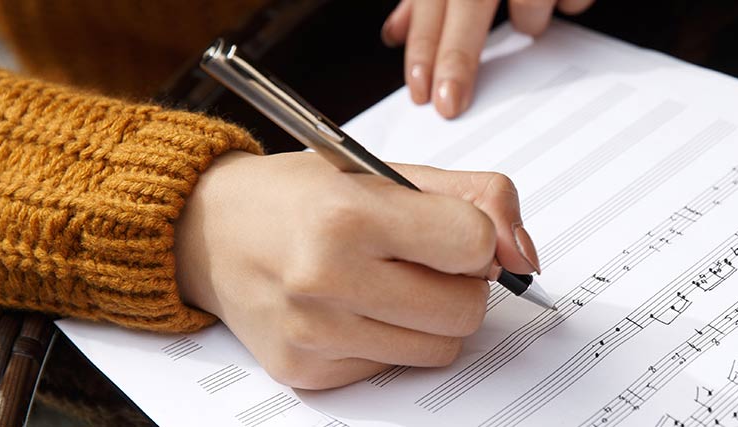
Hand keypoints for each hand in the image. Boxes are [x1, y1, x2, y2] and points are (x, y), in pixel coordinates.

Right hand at [173, 151, 540, 388]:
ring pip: (439, 349)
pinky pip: (394, 368)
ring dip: (430, 317)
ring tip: (388, 283)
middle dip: (460, 285)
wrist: (211, 232)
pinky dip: (389, 340)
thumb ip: (476, 197)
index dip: (475, 238)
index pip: (474, 245)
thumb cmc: (304, 196)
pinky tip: (353, 308)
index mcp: (350, 215)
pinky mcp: (307, 372)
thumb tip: (526, 257)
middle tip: (422, 260)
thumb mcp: (388, 170)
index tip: (448, 231)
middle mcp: (327, 278)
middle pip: (465, 310)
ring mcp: (315, 334)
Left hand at [380, 0, 596, 117]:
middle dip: (456, 56)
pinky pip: (573, 0)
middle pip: (469, 1)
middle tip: (450, 102)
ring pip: (529, 5)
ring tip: (530, 13)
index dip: (423, 44)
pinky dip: (568, 3)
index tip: (418, 88)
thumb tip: (396, 33)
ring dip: (529, 20)